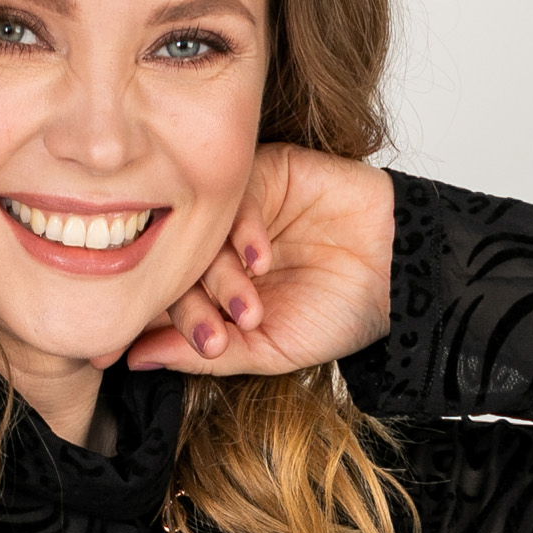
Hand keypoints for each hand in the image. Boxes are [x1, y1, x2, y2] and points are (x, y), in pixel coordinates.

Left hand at [125, 145, 393, 379]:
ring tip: (249, 307)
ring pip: (204, 233)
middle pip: (177, 265)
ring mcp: (241, 209)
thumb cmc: (337, 314)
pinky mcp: (269, 172)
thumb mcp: (266, 350)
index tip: (157, 350)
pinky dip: (243, 231)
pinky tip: (261, 260)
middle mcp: (219, 246)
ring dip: (221, 276)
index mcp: (213, 287)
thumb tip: (134, 360)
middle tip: (219, 335)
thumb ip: (201, 355)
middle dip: (193, 308)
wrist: (398, 276)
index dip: (157, 325)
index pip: (166, 297)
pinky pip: (238, 196)